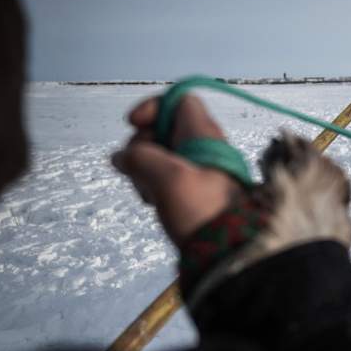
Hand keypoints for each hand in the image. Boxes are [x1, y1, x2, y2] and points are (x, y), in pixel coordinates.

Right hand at [112, 95, 242, 246]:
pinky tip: (153, 201)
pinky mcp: (195, 191)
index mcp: (204, 134)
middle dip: (142, 146)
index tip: (134, 124)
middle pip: (163, 130)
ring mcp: (200, 170)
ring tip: (149, 193)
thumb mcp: (166, 178)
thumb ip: (139, 158)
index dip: (153, 107)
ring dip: (146, 169)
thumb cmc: (202, 209)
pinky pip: (167, 177)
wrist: (229, 250)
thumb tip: (121, 157)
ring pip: (162, 156)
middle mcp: (204, 147)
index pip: (179, 100)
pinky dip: (154, 184)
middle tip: (137, 169)